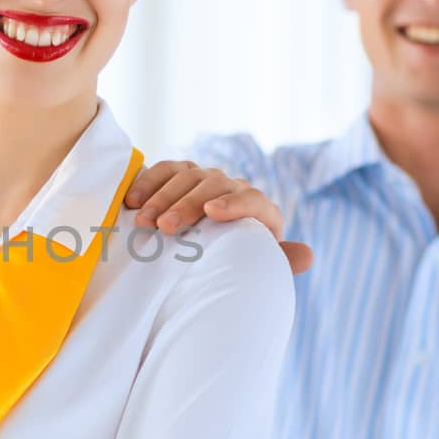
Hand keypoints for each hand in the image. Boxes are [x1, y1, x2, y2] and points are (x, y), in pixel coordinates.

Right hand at [125, 160, 313, 274]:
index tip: (211, 214)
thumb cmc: (231, 268)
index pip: (253, 200)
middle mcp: (232, 189)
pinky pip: (163, 170)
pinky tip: (131, 201)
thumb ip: (278, 261)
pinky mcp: (178, 175)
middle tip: (164, 227)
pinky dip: (147, 182)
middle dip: (186, 205)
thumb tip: (307, 255)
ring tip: (143, 221)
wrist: (203, 261)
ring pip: (185, 176)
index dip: (235, 204)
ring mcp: (204, 179)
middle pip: (212, 186)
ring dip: (161, 197)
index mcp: (258, 211)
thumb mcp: (253, 267)